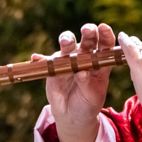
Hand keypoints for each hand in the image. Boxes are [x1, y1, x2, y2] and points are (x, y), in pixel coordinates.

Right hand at [32, 23, 114, 141]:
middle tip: (87, 30)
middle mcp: (85, 56)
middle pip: (88, 39)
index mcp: (100, 62)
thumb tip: (81, 72)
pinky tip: (36, 58)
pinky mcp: (54, 66)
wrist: (71, 115)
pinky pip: (47, 61)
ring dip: (67, 40)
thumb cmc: (87, 104)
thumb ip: (87, 83)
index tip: (104, 27)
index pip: (105, 44)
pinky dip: (41, 59)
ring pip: (68, 45)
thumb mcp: (91, 96)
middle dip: (88, 32)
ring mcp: (69, 59)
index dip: (105, 34)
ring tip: (65, 42)